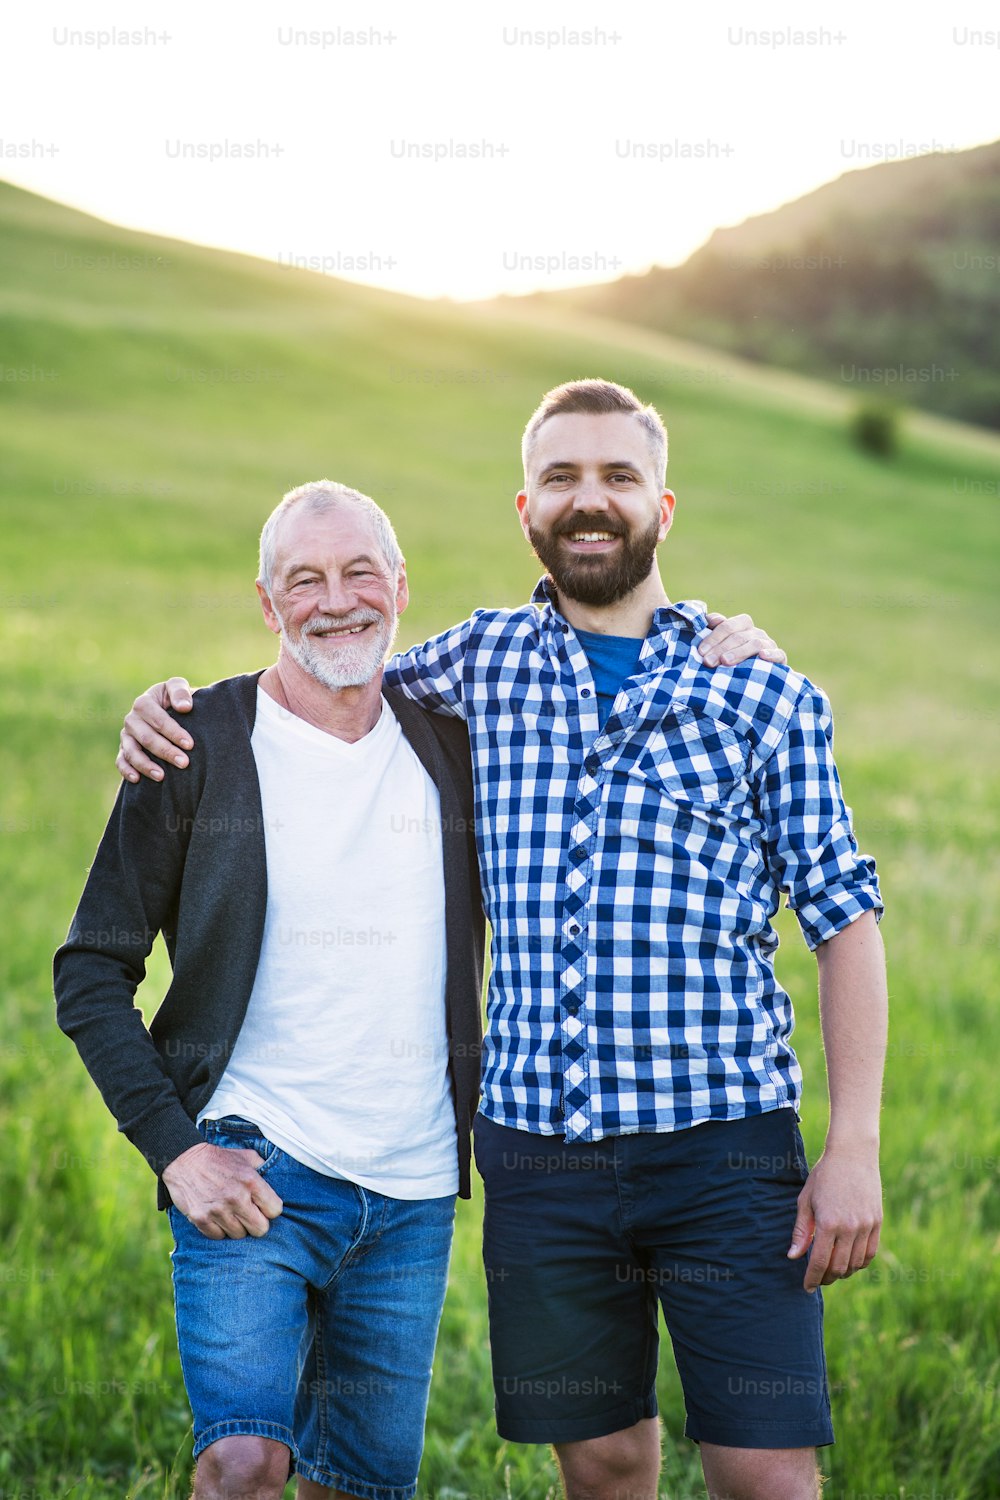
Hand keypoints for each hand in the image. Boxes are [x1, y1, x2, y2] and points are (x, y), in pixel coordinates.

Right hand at [117, 677, 195, 781]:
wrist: (170, 711)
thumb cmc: (175, 699)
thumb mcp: (177, 687)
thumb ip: (180, 692)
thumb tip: (184, 707)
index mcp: (143, 702)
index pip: (157, 719)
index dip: (173, 732)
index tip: (190, 744)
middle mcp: (132, 719)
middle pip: (146, 738)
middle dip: (165, 751)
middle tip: (184, 763)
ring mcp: (126, 735)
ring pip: (131, 752)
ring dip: (146, 765)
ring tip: (162, 777)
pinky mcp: (124, 749)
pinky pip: (121, 761)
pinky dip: (126, 770)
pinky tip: (137, 779)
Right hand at [162, 1140, 283, 1238]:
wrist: (184, 1160)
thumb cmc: (218, 1159)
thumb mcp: (246, 1156)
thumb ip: (263, 1167)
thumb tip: (277, 1177)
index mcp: (250, 1181)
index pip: (275, 1210)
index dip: (270, 1210)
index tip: (263, 1207)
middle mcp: (236, 1198)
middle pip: (260, 1229)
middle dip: (257, 1223)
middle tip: (249, 1215)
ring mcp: (218, 1210)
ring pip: (239, 1235)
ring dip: (237, 1227)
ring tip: (231, 1214)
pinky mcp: (201, 1219)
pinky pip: (219, 1237)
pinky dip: (219, 1230)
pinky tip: (217, 1218)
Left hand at [699, 613, 786, 667]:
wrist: (759, 678)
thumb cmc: (734, 658)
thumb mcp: (722, 645)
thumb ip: (715, 631)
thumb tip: (708, 619)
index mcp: (742, 625)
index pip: (727, 625)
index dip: (713, 638)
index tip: (700, 651)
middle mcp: (756, 632)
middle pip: (738, 636)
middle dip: (721, 648)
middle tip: (708, 661)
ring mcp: (769, 644)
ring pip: (755, 643)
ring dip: (739, 652)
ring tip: (725, 662)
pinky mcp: (780, 657)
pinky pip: (778, 653)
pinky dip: (771, 654)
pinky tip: (762, 656)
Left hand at [787, 1146, 881, 1291]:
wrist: (852, 1155)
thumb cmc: (824, 1176)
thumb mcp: (806, 1200)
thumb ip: (802, 1231)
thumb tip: (793, 1257)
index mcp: (829, 1223)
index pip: (820, 1262)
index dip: (812, 1278)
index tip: (806, 1287)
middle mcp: (850, 1228)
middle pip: (839, 1268)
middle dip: (826, 1278)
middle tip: (817, 1279)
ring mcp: (866, 1226)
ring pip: (855, 1264)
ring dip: (843, 1272)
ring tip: (832, 1271)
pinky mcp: (877, 1223)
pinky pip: (870, 1253)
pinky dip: (859, 1263)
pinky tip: (849, 1262)